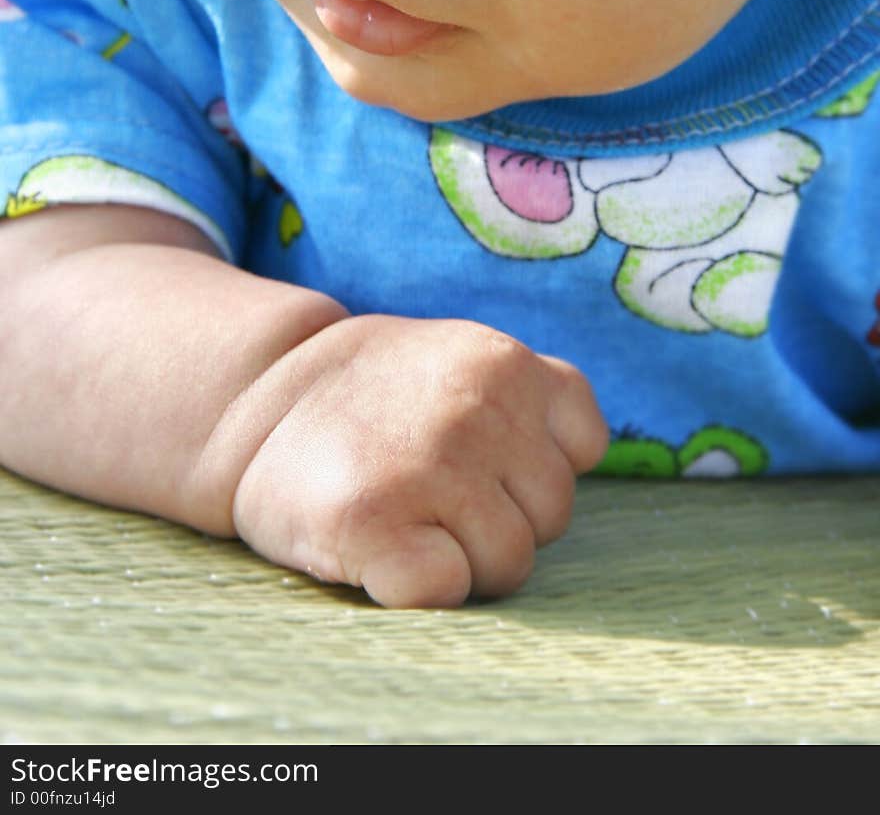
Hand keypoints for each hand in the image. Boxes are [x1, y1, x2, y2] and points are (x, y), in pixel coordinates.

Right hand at [232, 314, 606, 606]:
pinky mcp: (375, 525)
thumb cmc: (374, 397)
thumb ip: (531, 395)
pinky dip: (417, 585)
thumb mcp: (464, 357)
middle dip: (501, 516)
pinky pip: (446, 590)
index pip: (582, 447)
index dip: (533, 465)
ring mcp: (429, 468)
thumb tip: (579, 455)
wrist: (255, 399)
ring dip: (462, 557)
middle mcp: (478, 411)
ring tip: (405, 512)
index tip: (479, 456)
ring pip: (509, 563)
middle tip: (432, 488)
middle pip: (551, 516)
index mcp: (506, 363)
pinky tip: (380, 544)